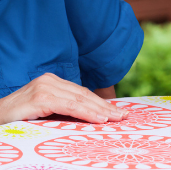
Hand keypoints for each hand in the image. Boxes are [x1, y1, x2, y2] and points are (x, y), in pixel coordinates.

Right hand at [0, 73, 127, 124]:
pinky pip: (69, 106)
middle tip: (123, 115)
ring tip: (115, 118)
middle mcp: (50, 81)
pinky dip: (86, 112)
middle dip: (105, 106)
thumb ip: (61, 110)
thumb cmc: (16, 120)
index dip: (100, 103)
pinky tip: (98, 118)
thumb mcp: (43, 113)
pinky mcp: (40, 98)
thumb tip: (88, 118)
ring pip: (79, 100)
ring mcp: (45, 87)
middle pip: (84, 95)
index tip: (117, 111)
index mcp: (52, 82)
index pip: (82, 93)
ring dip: (100, 110)